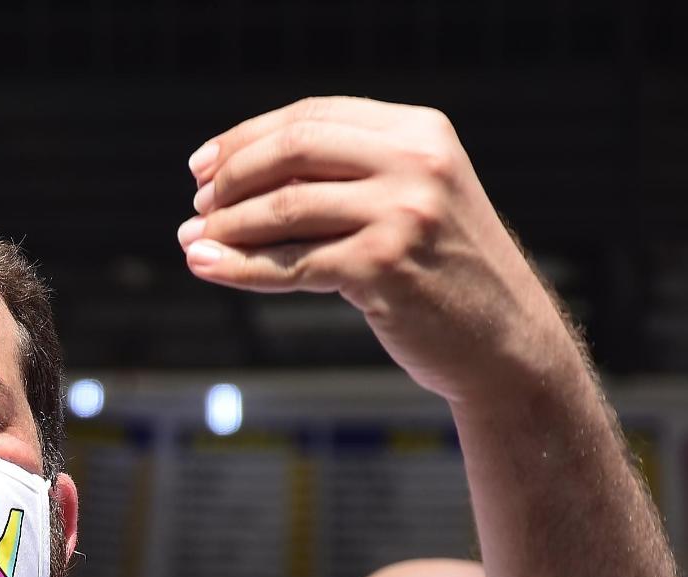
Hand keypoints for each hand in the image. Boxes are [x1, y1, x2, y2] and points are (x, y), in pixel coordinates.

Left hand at [177, 96, 583, 402]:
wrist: (504, 341)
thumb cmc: (443, 273)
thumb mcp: (411, 200)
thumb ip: (347, 176)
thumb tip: (239, 175)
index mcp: (420, 130)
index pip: (312, 116)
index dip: (246, 138)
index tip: (202, 166)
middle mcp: (415, 161)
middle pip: (292, 151)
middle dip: (231, 178)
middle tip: (196, 206)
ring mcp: (402, 213)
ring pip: (284, 208)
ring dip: (225, 227)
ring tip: (192, 240)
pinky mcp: (383, 266)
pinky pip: (289, 264)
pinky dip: (238, 267)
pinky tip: (206, 266)